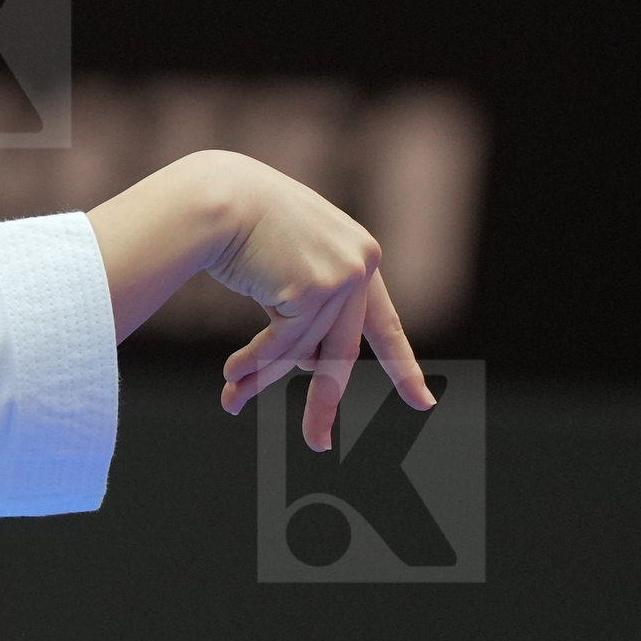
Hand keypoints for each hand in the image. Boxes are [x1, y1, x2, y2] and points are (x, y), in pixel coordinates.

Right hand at [88, 150, 434, 450]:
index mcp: (361, 256)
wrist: (218, 196)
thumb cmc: (243, 225)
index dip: (402, 366)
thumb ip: (308, 309)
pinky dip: (255, 362)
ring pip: (303, 350)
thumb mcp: (286, 266)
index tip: (422, 402)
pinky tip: (231, 376)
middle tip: (320, 445)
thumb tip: (312, 368)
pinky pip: (283, 343)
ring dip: (263, 377)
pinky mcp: (315, 288)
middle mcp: (362, 265)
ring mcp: (342, 275)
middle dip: (324, 402)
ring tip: (232, 402)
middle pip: (343, 351)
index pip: (382, 323)